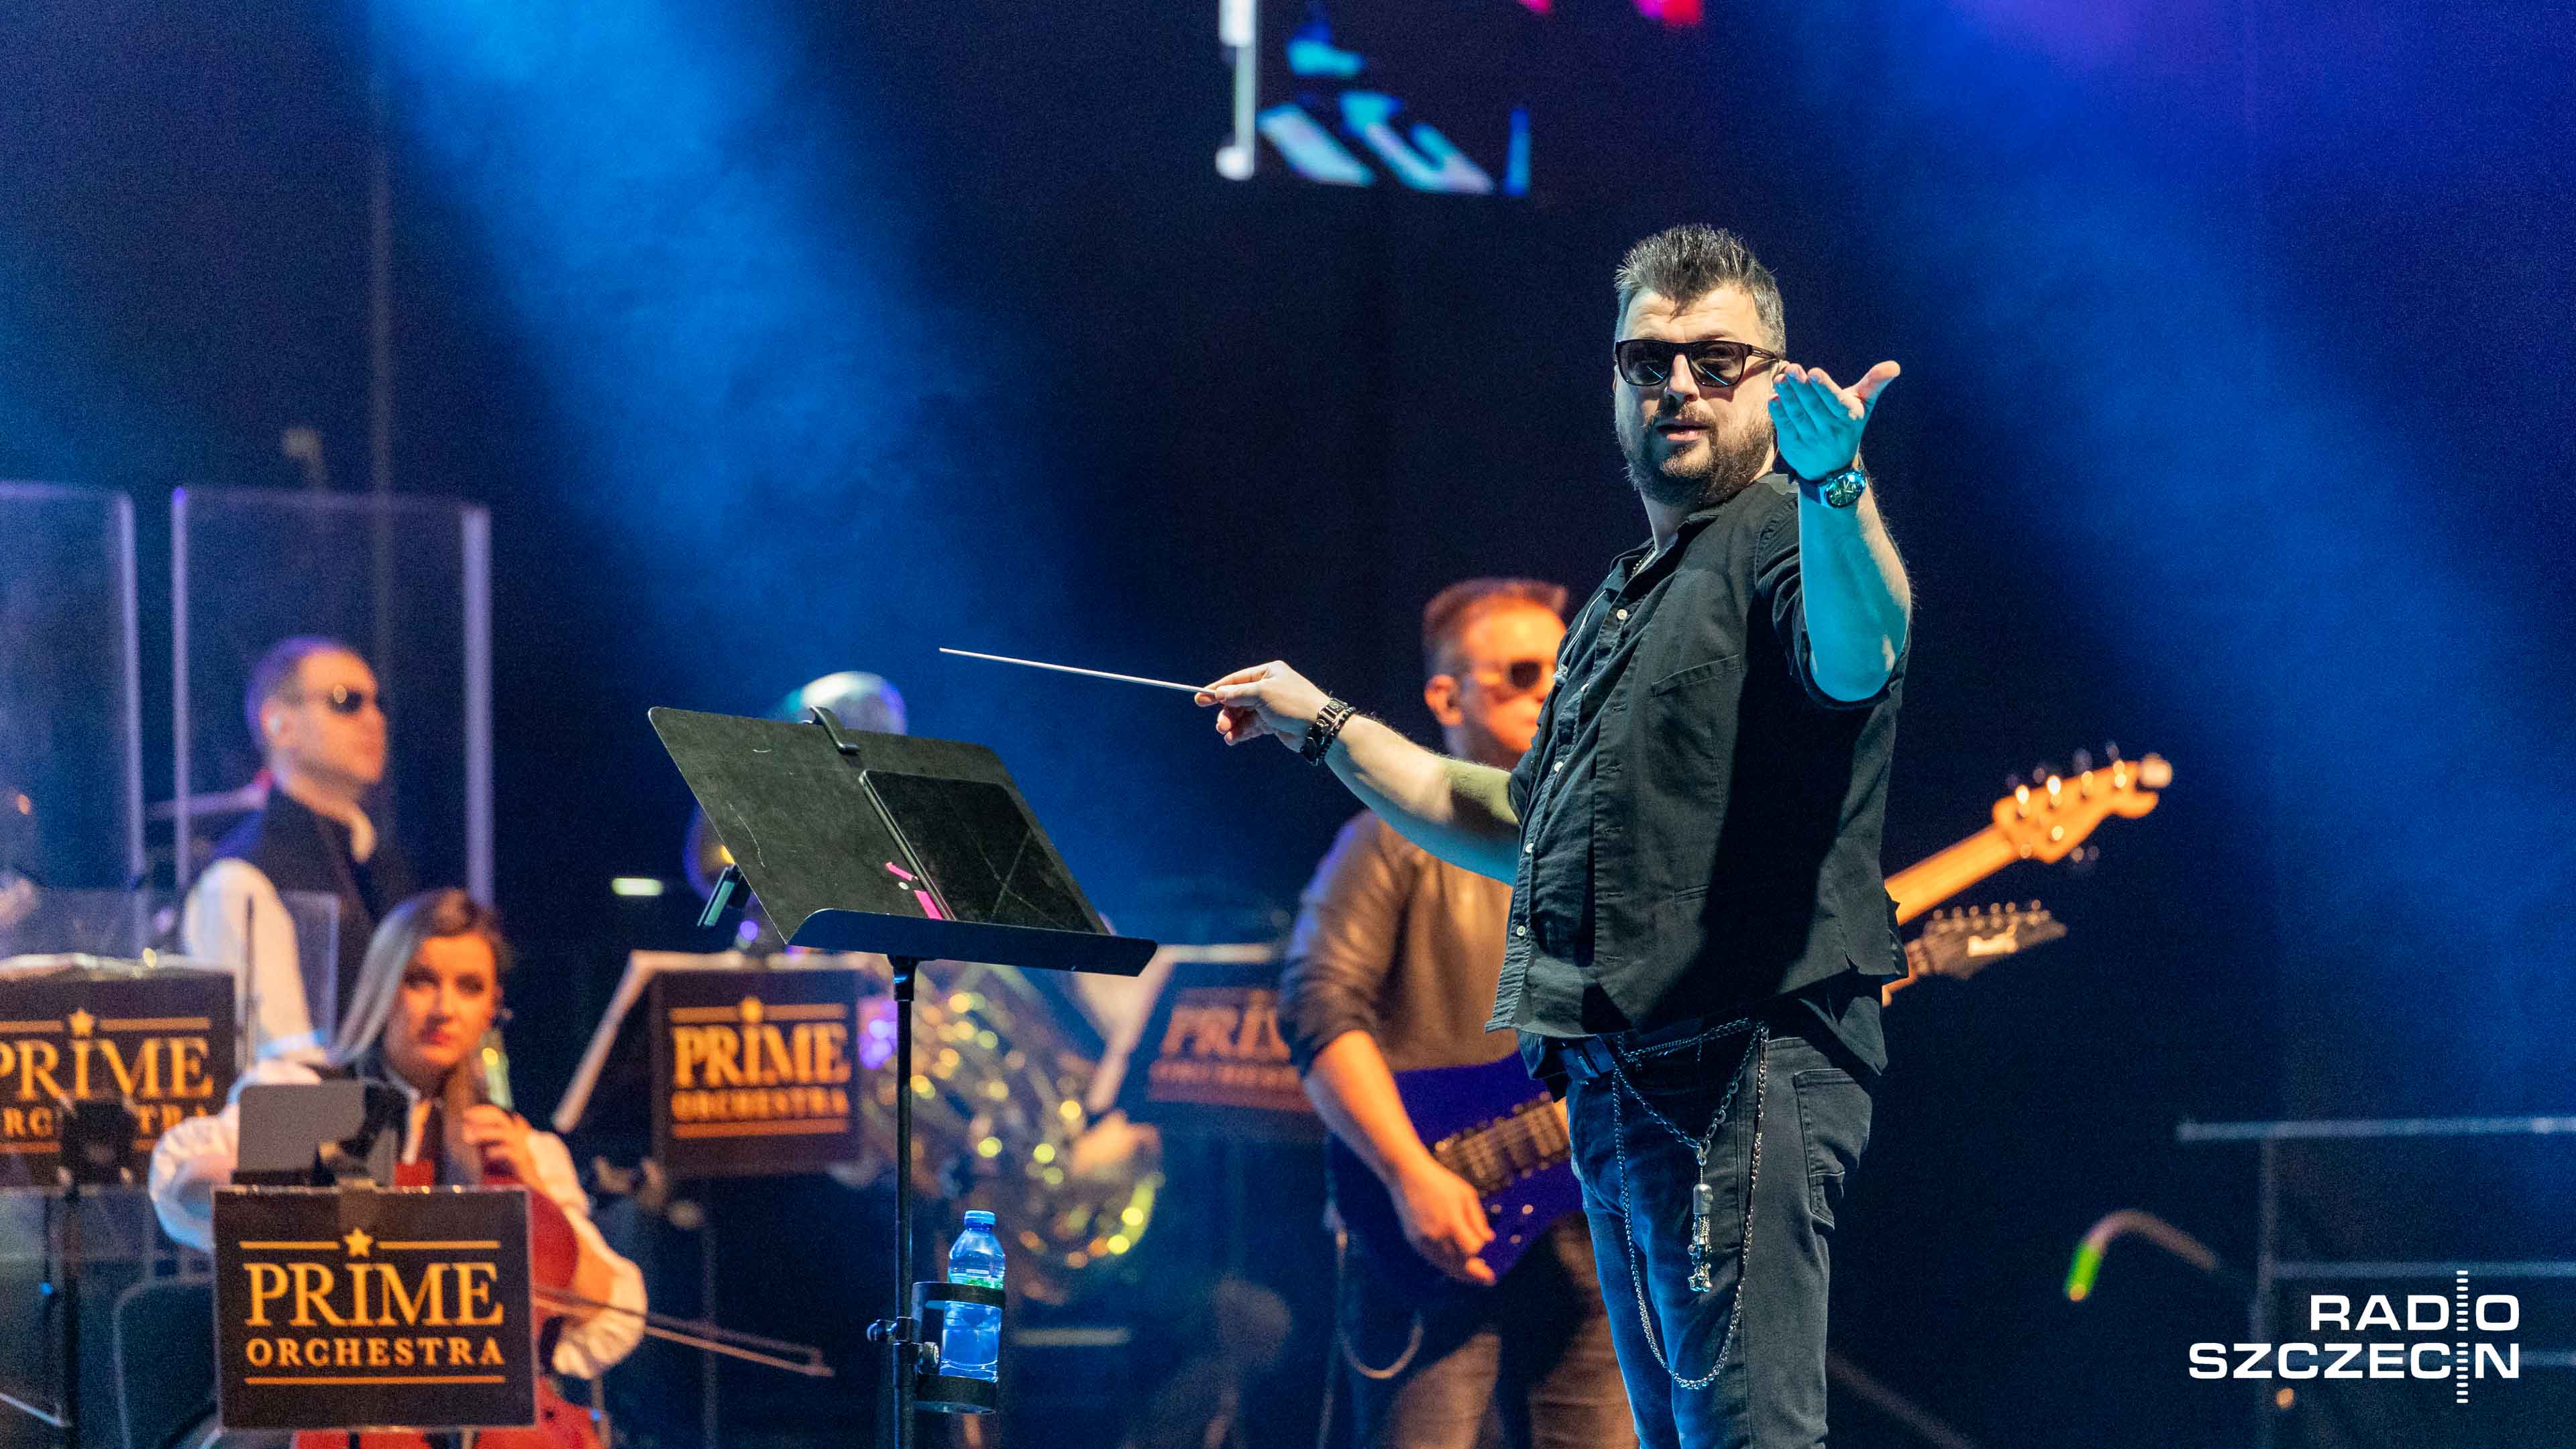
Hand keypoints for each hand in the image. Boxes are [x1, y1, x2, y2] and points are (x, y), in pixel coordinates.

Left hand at [452, 1103, 540, 1185]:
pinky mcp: (521, 1157)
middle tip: (465, 1119)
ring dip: (484, 1133)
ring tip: (468, 1138)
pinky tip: (488, 1154)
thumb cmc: (517, 1158)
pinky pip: (508, 1151)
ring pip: (502, 1132)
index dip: (480, 1111)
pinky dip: (496, 1151)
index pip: (495, 1113)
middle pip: (498, 1117)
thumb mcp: (502, 1145)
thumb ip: (488, 1138)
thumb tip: (467, 1133)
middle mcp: (517, 1131)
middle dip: (480, 1117)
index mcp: (513, 1126)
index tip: (465, 1114)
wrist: (539, 1173)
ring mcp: (520, 1143)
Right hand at [1195, 661, 1331, 750]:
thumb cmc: (1293, 703)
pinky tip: (1233, 739)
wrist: (1319, 726)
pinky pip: (1251, 727)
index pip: (1237, 680)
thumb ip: (1238, 694)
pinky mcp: (1273, 724)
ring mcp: (1270, 707)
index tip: (1200, 698)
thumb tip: (1219, 693)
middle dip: (1227, 712)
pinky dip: (1241, 732)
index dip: (1218, 689)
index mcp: (1268, 673)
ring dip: (1233, 724)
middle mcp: (1268, 688)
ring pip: (1243, 715)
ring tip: (1226, 734)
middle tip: (1219, 725)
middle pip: (1238, 700)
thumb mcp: (1262, 694)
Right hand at [1390, 1157, 1496, 1285]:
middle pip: (1459, 1264)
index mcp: (1452, 1222)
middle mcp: (1436, 1235)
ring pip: (1445, 1265)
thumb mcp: (1466, 1195)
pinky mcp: (1414, 1241)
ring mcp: (1423, 1240)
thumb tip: (1488, 1240)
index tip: (1487, 1252)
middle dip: (1475, 1274)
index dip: (1480, 1251)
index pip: (1471, 1250)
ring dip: (1460, 1273)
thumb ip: (1478, 1220)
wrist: (1406, 1175)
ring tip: (1473, 1277)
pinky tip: (1455, 1265)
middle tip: (1489, 1280)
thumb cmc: (1440, 1182)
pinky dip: (1446, 1264)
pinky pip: (1433, 1259)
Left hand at [1770, 360, 1898, 482]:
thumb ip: (1875, 384)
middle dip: (1802, 386)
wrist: (1834, 469)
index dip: (1824, 387)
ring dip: (1787, 396)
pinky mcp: (1794, 444)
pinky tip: (1774, 398)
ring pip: (1797, 414)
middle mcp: (1830, 429)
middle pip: (1813, 405)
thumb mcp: (1864, 406)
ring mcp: (1810, 437)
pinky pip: (1785, 426)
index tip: (1814, 372)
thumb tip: (1894, 366)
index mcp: (1848, 417)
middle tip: (1792, 368)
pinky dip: (1778, 412)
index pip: (1835, 401)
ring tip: (1781, 379)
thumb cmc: (1848, 426)